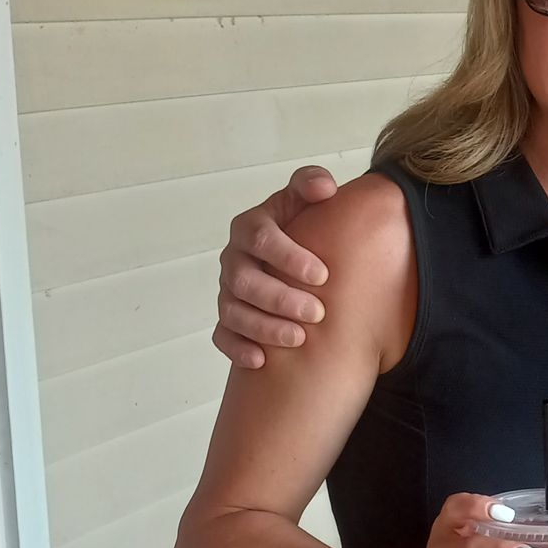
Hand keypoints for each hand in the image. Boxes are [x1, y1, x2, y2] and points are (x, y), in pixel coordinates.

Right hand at [214, 166, 340, 367]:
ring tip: (299, 338)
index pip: (261, 238)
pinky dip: (238, 349)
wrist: (294, 261)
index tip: (323, 275)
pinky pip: (222, 336)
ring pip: (233, 312)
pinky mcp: (227, 320)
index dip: (288, 257)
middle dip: (280, 298)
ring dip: (264, 327)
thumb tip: (325, 187)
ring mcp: (228, 292)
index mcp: (251, 228)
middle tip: (318, 313)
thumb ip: (311, 185)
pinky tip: (261, 361)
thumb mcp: (304, 203)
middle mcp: (234, 260)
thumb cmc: (302, 229)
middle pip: (245, 281)